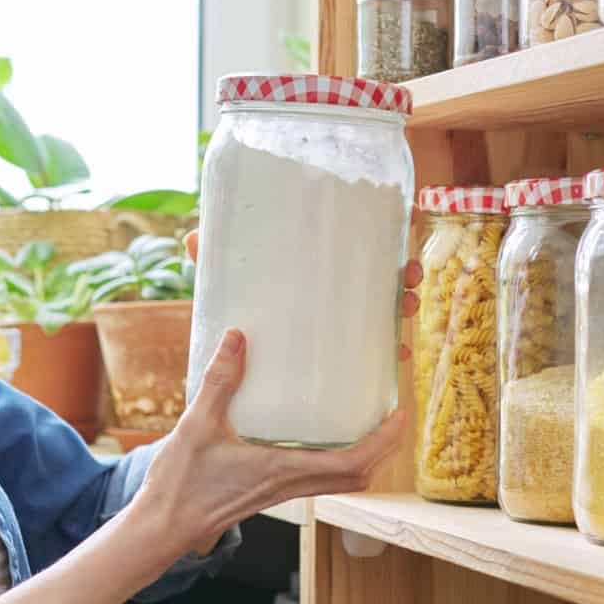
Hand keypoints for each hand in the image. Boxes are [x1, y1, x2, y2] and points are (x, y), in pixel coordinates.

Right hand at [136, 330, 405, 556]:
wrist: (163, 527)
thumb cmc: (180, 484)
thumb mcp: (197, 424)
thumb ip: (220, 381)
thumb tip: (237, 338)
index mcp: (282, 470)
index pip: (353, 463)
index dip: (384, 441)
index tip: (400, 415)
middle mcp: (290, 485)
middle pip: (359, 477)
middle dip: (385, 449)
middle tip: (394, 416)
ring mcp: (282, 492)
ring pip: (342, 482)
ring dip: (366, 458)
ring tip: (369, 423)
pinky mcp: (271, 493)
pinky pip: (319, 480)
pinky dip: (337, 461)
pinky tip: (322, 436)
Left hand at [183, 230, 424, 360]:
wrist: (218, 390)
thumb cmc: (225, 313)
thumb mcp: (219, 284)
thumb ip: (209, 259)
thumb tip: (193, 237)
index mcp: (311, 260)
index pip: (359, 232)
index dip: (391, 220)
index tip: (410, 212)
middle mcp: (331, 287)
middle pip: (382, 270)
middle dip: (405, 269)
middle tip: (410, 274)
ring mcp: (337, 321)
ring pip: (385, 308)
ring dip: (404, 305)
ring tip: (406, 309)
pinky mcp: (337, 356)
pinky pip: (371, 351)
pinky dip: (387, 352)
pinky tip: (396, 357)